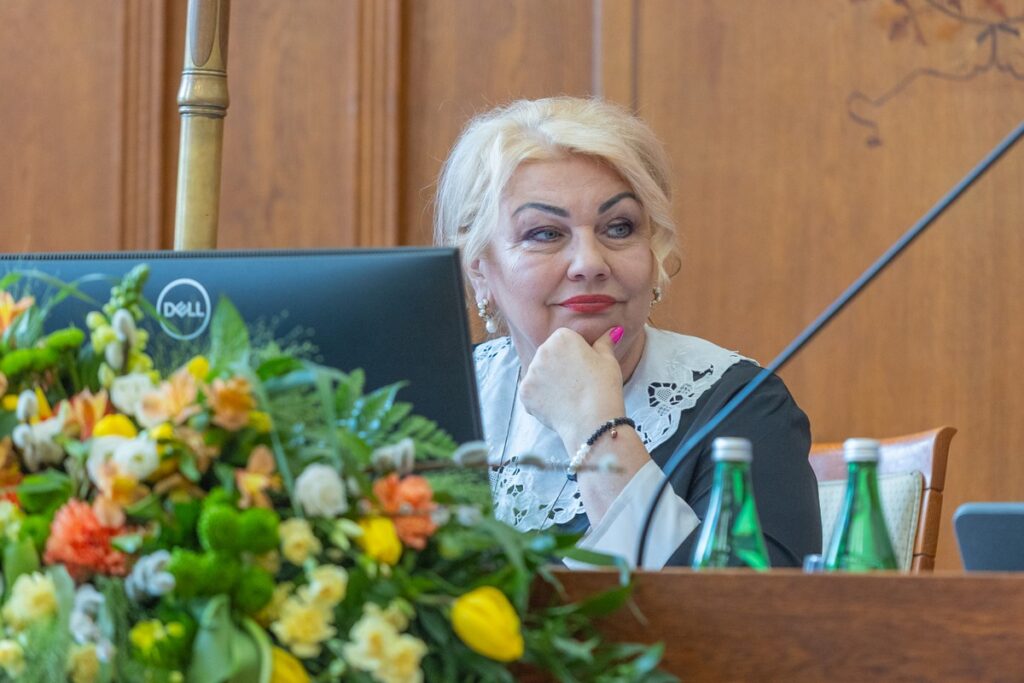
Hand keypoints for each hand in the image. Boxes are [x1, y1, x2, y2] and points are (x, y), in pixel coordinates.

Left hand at [519, 326, 624, 445]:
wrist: (593, 421)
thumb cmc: (603, 388)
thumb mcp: (608, 360)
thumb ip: (604, 342)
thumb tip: (613, 331)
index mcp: (562, 337)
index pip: (564, 340)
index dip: (575, 355)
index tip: (583, 368)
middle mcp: (542, 351)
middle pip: (548, 355)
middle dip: (558, 366)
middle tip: (576, 383)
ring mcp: (530, 372)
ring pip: (539, 374)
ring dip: (548, 382)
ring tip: (567, 396)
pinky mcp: (524, 392)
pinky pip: (531, 392)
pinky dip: (541, 399)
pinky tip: (557, 404)